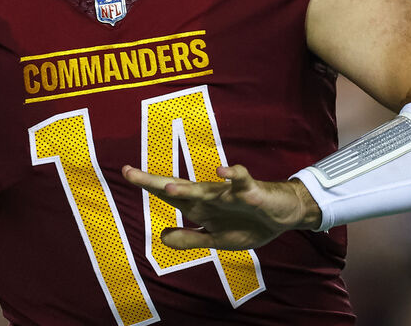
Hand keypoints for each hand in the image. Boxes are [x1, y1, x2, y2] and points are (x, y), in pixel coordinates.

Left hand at [121, 164, 319, 250]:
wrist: (284, 215)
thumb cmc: (249, 223)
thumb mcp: (217, 239)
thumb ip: (190, 238)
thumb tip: (161, 236)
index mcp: (200, 206)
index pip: (170, 194)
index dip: (148, 185)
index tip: (126, 172)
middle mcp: (210, 195)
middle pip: (178, 187)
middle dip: (154, 181)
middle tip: (129, 172)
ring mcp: (229, 193)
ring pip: (205, 188)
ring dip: (187, 188)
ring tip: (167, 187)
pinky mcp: (251, 191)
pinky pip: (241, 180)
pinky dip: (232, 175)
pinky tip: (222, 172)